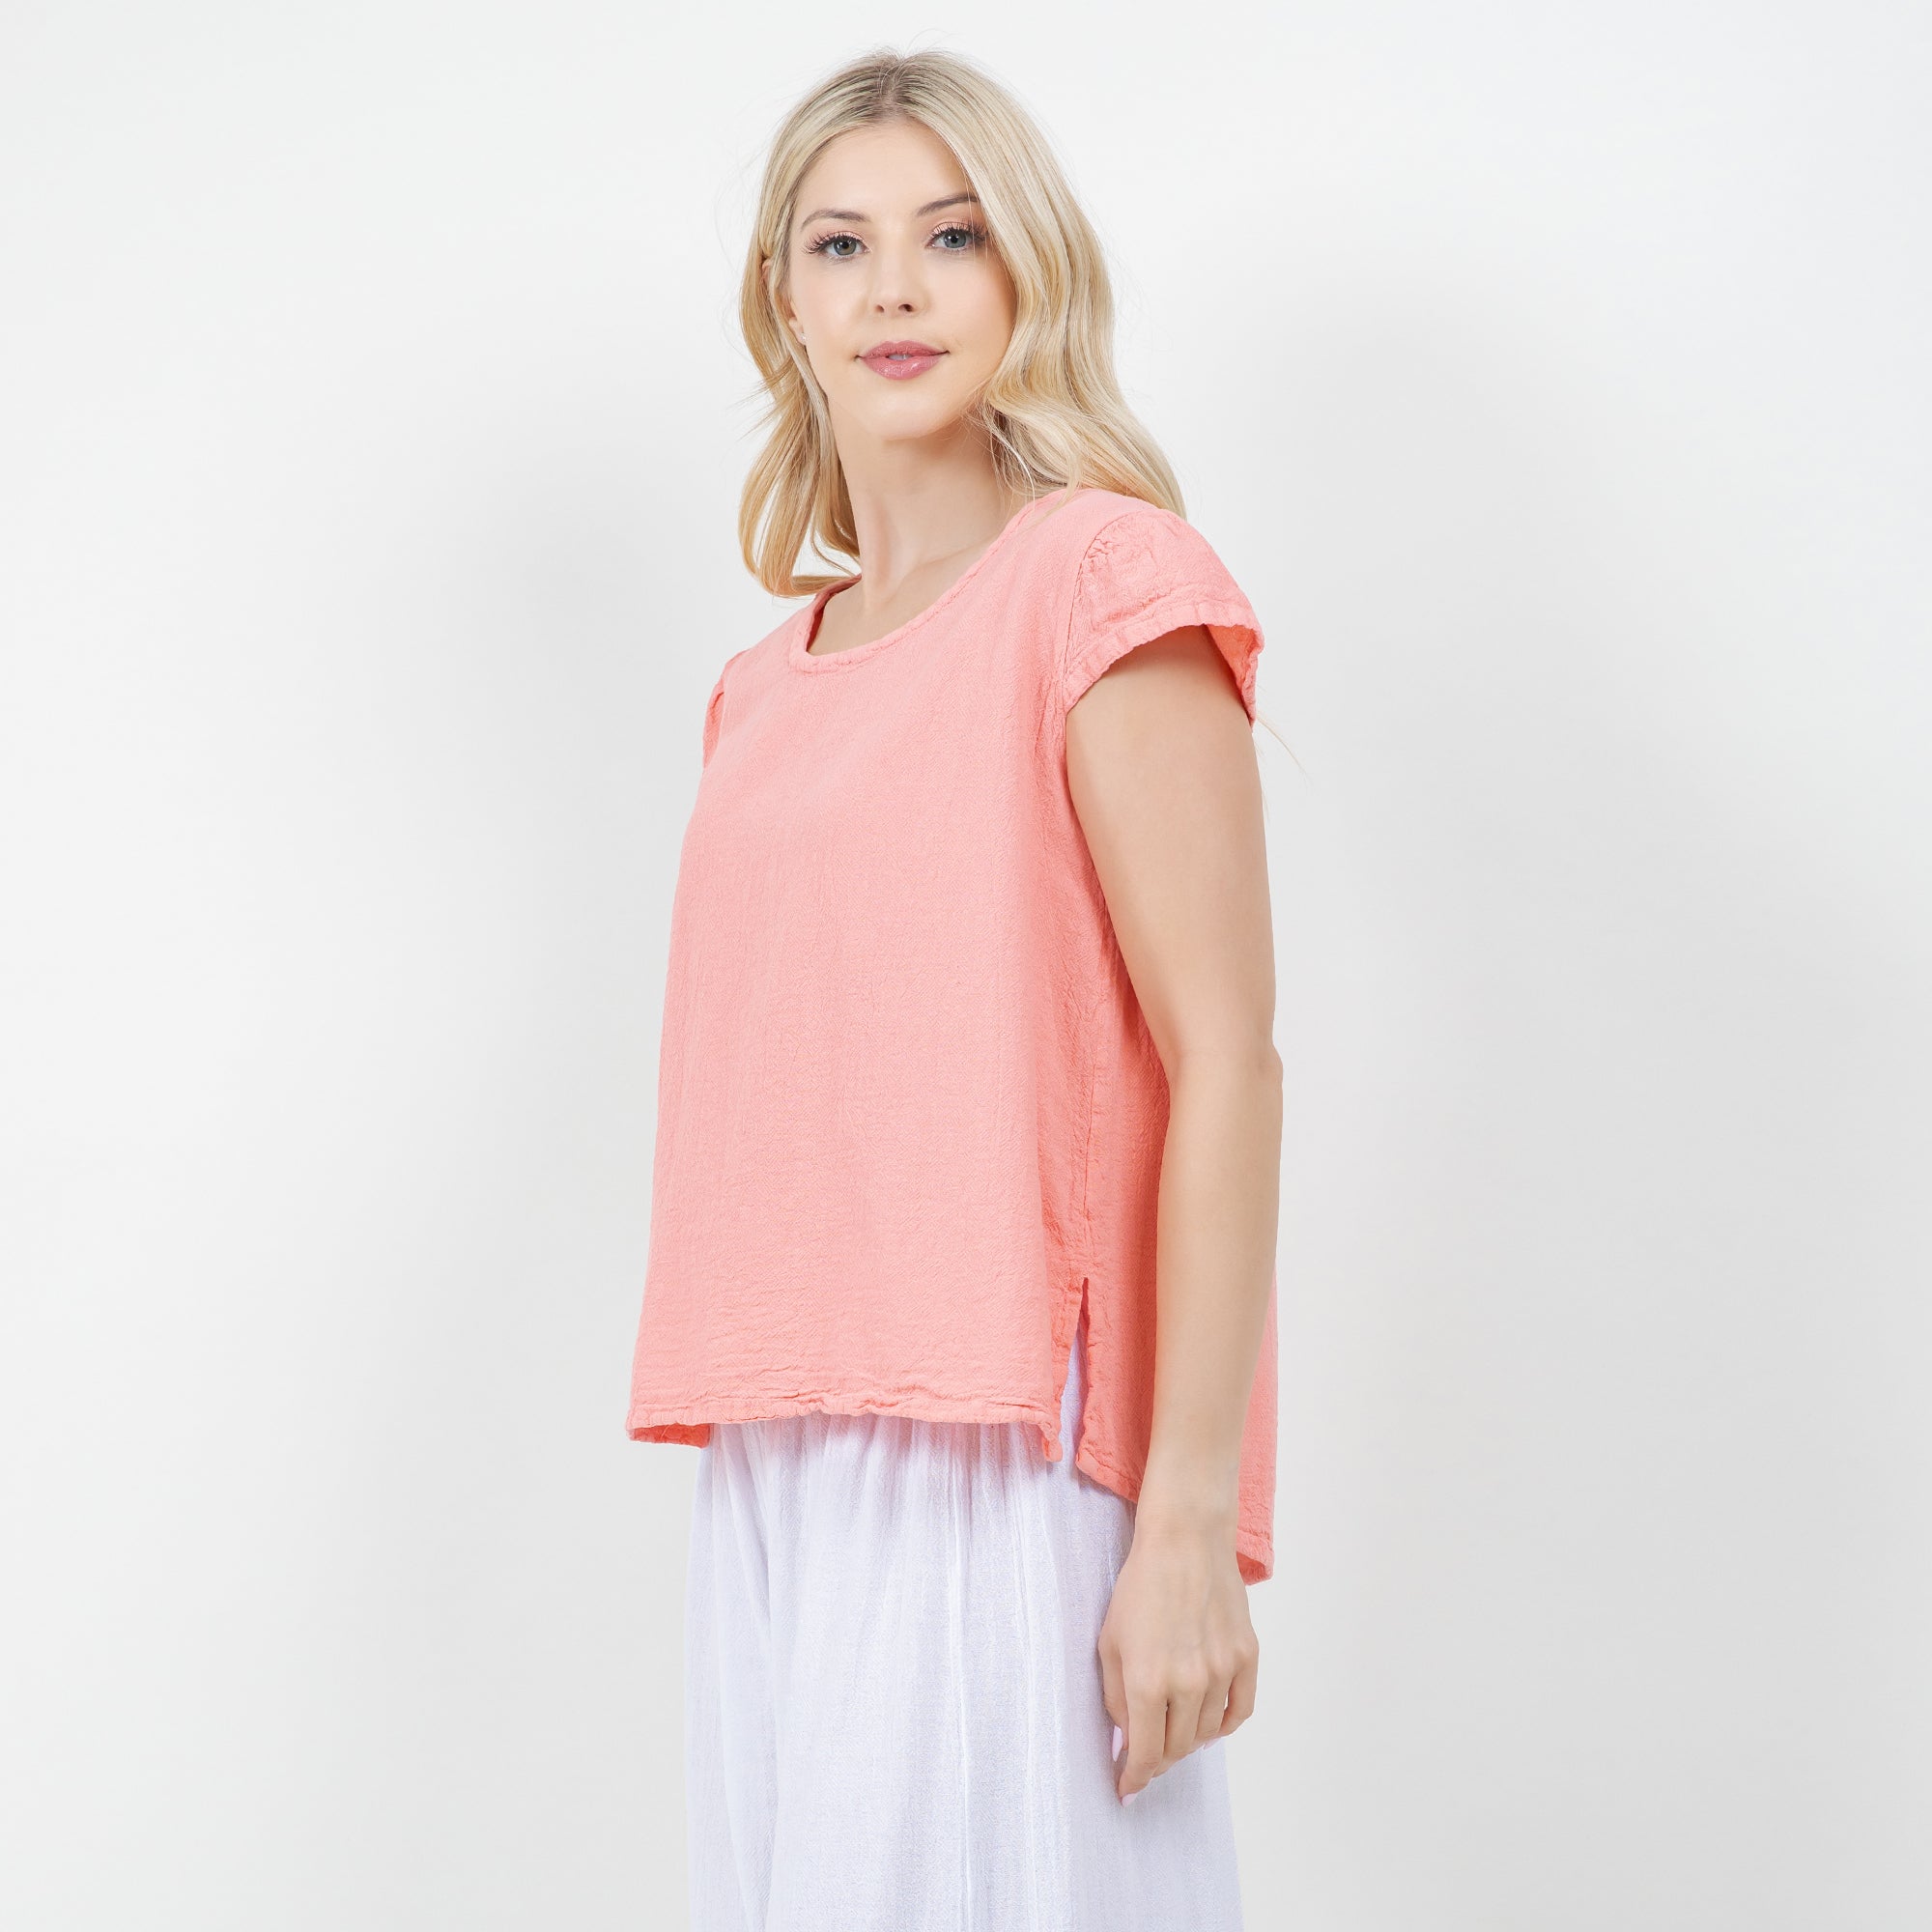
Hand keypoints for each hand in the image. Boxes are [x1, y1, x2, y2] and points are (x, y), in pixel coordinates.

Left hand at [1097, 1504, 1258, 1803]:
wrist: (1184, 1542)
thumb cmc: (1140, 1587)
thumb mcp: (1109, 1642)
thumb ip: (1117, 1698)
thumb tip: (1127, 1739)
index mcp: (1149, 1681)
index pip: (1144, 1753)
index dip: (1134, 1777)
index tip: (1127, 1788)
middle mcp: (1188, 1683)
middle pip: (1177, 1749)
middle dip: (1157, 1757)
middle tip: (1146, 1752)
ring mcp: (1222, 1671)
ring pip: (1207, 1734)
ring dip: (1188, 1739)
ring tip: (1174, 1725)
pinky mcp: (1247, 1657)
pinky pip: (1239, 1712)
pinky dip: (1223, 1724)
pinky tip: (1208, 1718)